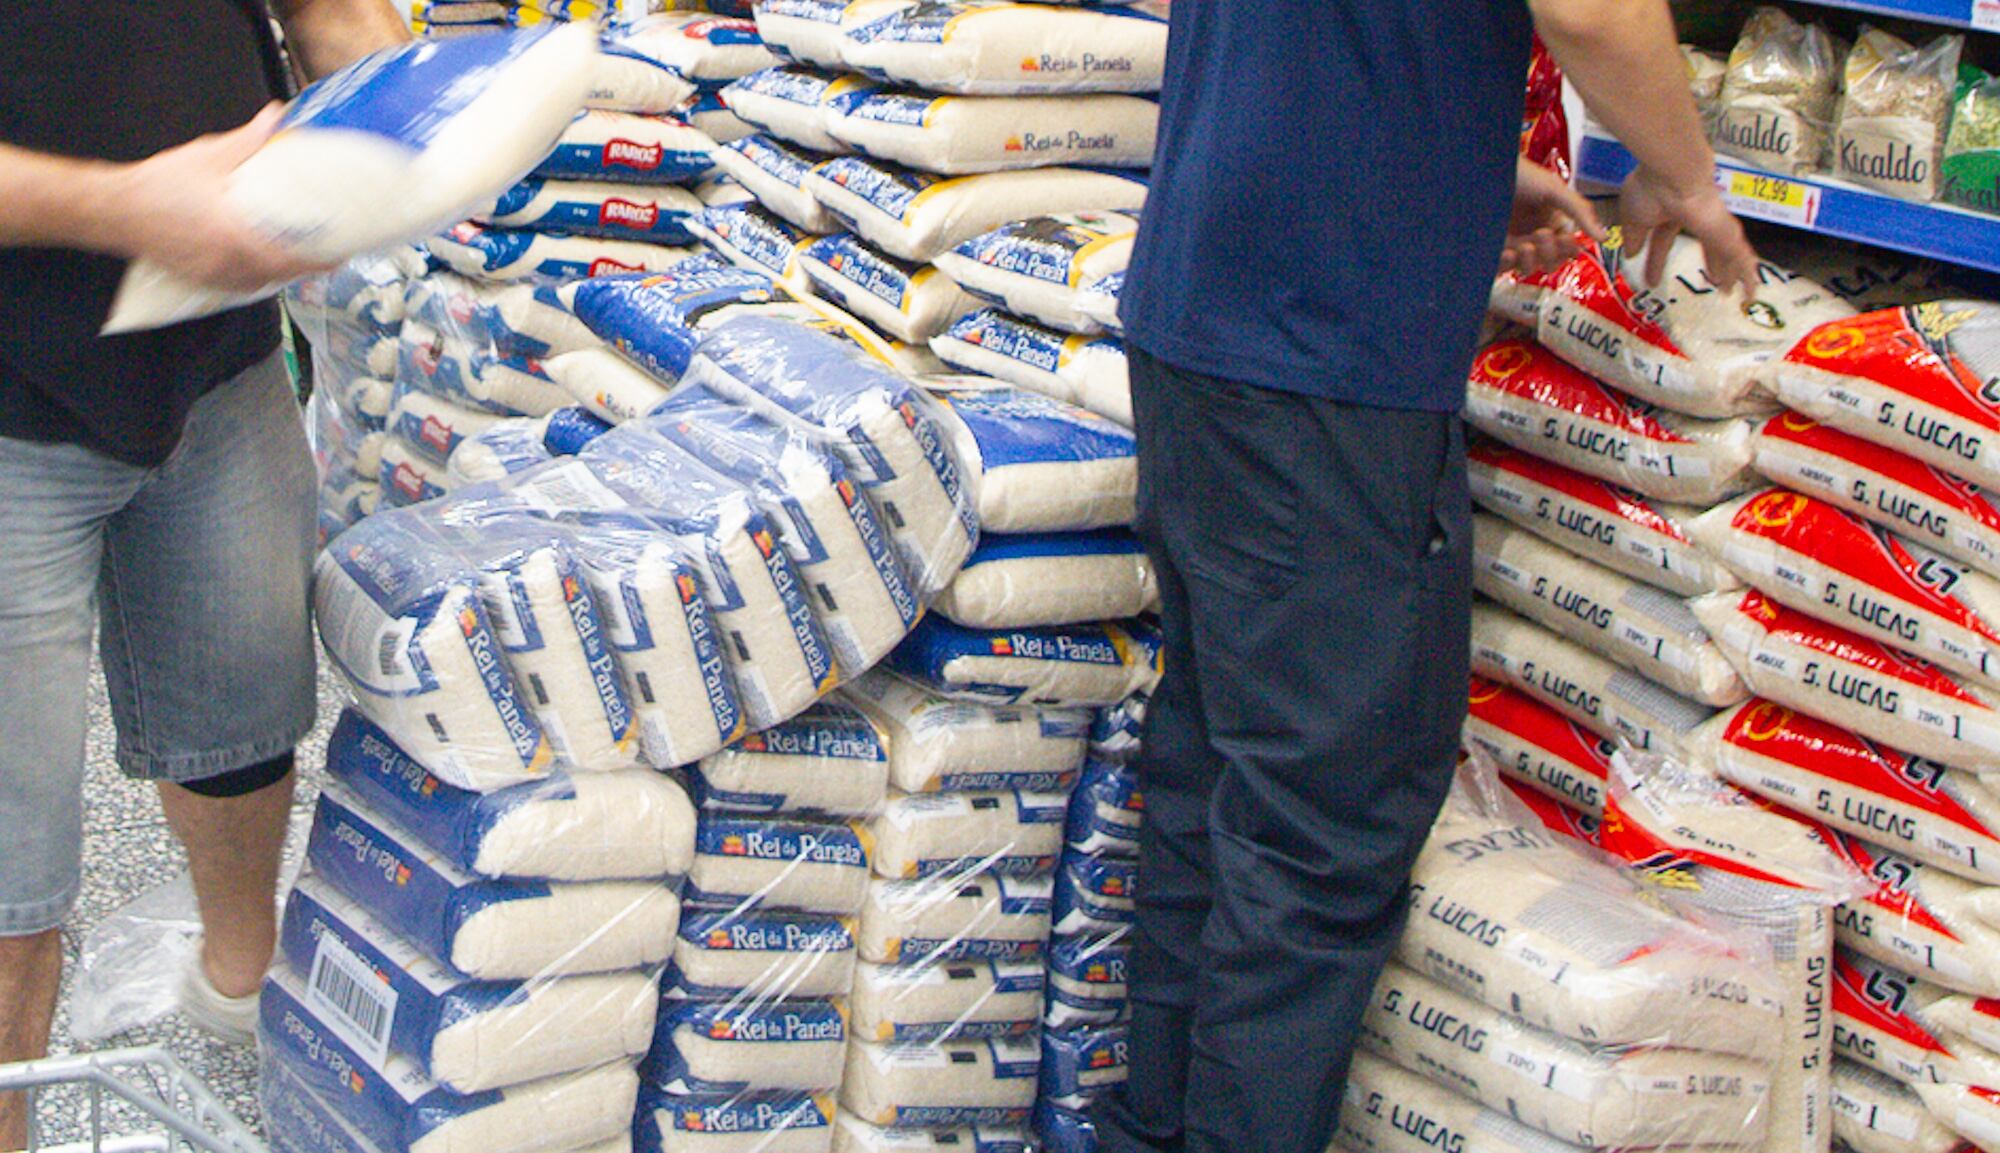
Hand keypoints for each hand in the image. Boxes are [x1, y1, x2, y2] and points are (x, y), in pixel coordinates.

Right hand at [93, 104, 331, 292]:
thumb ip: (249, 139)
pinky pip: (241, 284)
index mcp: (236, 237)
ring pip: (262, 282)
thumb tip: (278, 114)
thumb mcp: (209, 156)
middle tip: (326, 251)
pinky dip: (258, 275)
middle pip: (282, 276)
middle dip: (306, 266)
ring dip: (283, 272)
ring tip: (300, 255)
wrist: (114, 210)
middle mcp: (229, 263)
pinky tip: (263, 261)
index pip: (292, 261)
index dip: (321, 262)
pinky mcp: (202, 279)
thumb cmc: (159, 184)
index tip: (341, 255)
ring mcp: (215, 276)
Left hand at [1501, 157, 1604, 275]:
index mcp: (1551, 220)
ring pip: (1528, 268)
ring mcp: (1511, 241)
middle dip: (1549, 253)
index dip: (1568, 248)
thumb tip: (1604, 238)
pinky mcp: (1491, 248)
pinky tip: (1509, 252)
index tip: (1567, 239)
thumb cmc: (1520, 173)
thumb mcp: (1555, 189)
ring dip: (1530, 261)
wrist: (1485, 168)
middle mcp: (1532, 233)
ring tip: (1525, 246)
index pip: (1566, 247)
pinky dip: (1508, 264)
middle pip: (1548, 261)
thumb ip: (1580, 212)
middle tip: (1542, 234)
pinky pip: (1503, 267)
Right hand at [1619, 162, 1759, 297]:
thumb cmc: (1650, 189)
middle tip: (1713, 283)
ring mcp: (1713, 224)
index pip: (1664, 241)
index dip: (1657, 262)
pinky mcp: (1725, 232)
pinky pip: (1740, 257)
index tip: (1650, 280)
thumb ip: (1633, 239)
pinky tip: (1750, 291)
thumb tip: (1629, 255)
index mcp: (1669, 212)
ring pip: (1726, 253)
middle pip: (1705, 247)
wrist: (1672, 175)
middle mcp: (1694, 216)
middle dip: (1709, 265)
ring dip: (1731, 273)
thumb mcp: (1632, 220)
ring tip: (1733, 292)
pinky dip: (1746, 275)